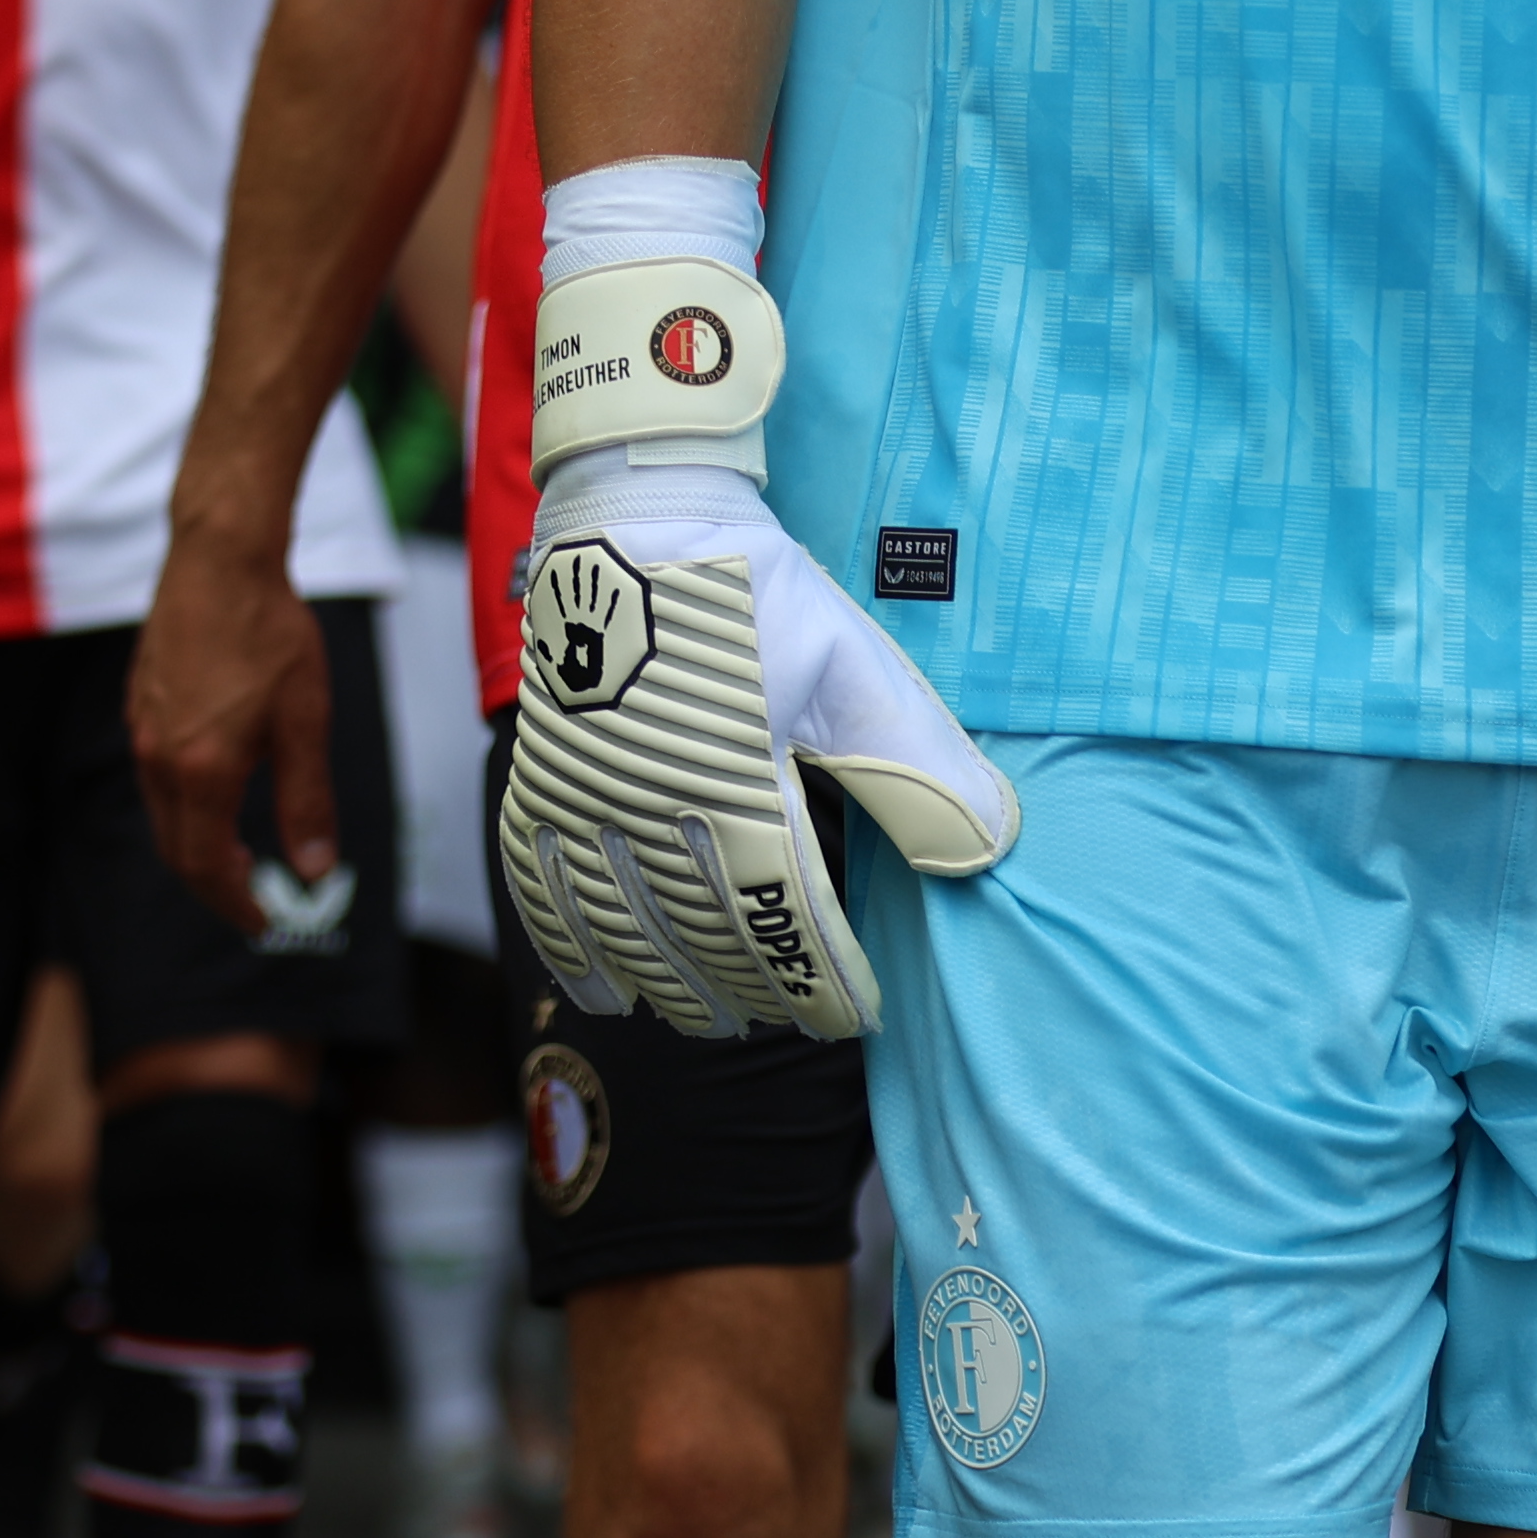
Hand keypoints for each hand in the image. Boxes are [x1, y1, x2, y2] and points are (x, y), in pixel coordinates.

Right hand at [131, 521, 342, 942]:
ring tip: (240, 854)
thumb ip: (306, 801)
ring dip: (197, 845)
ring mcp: (143, 730)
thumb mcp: (304, 720)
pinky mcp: (140, 705)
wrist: (219, 559)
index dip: (235, 903)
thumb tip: (316, 871)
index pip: (208, 866)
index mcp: (201, 771)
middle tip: (253, 899)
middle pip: (177, 849)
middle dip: (214, 885)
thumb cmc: (270, 632)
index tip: (263, 921)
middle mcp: (159, 758)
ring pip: (162, 814)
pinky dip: (183, 805)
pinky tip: (216, 789)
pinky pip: (154, 776)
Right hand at [504, 452, 1016, 1035]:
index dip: (823, 980)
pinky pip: (543, 889)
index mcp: (736, 779)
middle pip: (706, 935)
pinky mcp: (543, 779)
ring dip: (677, 988)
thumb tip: (994, 844)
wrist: (638, 514)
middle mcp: (651, 802)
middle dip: (758, 993)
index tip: (859, 1013)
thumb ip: (919, 767)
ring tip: (719, 1021)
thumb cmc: (756, 588)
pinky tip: (613, 996)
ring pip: (628, 928)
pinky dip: (578, 952)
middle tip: (797, 1023)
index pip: (785, 918)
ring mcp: (586, 796)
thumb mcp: (856, 672)